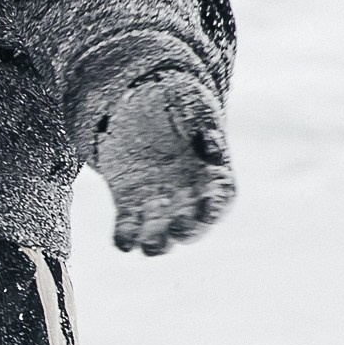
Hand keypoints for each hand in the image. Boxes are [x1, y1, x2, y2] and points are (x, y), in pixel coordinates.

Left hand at [93, 69, 235, 257]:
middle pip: (193, 224)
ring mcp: (159, 202)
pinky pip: (129, 226)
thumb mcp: (193, 106)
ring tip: (150, 247)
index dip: (216, 208)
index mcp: (212, 175)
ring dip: (157, 242)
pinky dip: (126, 237)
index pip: (221, 199)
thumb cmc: (178, 100)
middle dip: (187, 231)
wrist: (140, 97)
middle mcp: (188, 196)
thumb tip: (213, 151)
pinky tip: (123, 242)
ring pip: (161, 232)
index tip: (208, 213)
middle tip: (178, 230)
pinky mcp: (129, 204)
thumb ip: (205, 129)